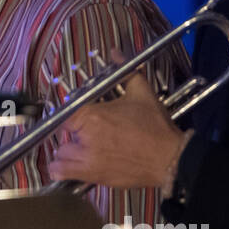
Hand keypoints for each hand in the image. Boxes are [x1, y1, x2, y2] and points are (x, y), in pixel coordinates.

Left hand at [52, 68, 182, 188]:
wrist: (169, 158)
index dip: (68, 114)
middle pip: (62, 133)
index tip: (75, 116)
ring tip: (83, 149)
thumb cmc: (155, 128)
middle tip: (88, 132)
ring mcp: (87, 159)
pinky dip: (59, 170)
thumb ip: (125, 72)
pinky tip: (65, 166)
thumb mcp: (142, 93)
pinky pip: (61, 173)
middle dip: (73, 132)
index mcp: (93, 116)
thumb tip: (116, 52)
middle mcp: (86, 138)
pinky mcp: (92, 176)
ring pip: (61, 153)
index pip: (64, 112)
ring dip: (68, 151)